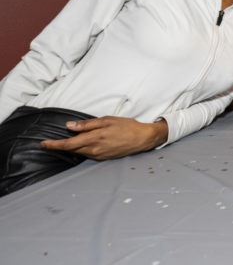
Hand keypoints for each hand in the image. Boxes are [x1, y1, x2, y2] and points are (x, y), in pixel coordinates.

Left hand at [40, 117, 168, 159]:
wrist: (142, 139)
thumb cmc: (126, 126)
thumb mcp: (107, 120)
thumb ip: (87, 124)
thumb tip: (70, 126)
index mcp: (94, 138)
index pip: (68, 144)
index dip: (54, 145)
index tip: (43, 144)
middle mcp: (94, 150)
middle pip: (72, 149)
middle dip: (60, 146)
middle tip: (51, 142)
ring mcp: (99, 156)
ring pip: (79, 152)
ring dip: (71, 147)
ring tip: (66, 142)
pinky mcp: (103, 158)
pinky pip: (87, 154)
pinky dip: (81, 149)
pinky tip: (82, 144)